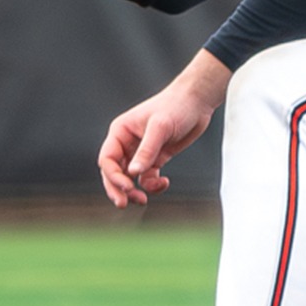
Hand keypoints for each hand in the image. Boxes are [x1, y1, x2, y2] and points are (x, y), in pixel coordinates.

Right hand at [98, 52, 232, 207]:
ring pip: (130, 178)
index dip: (113, 175)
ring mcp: (141, 152)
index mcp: (120, 131)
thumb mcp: (160, 127)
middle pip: (114, 172)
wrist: (197, 102)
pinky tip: (165, 183)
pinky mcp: (156, 158)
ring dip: (135, 191)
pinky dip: (153, 186)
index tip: (127, 186)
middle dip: (118, 189)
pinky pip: (147, 178)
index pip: (108, 159)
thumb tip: (133, 173)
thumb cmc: (176, 106)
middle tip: (124, 203)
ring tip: (144, 199)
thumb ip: (147, 151)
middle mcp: (127, 143)